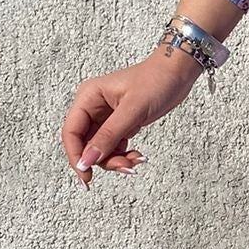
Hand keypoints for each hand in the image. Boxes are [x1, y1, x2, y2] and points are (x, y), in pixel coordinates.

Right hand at [61, 53, 198, 190]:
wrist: (177, 73)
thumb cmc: (155, 80)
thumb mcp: (132, 110)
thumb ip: (108, 136)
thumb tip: (87, 159)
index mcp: (88, 97)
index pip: (71, 132)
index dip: (76, 156)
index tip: (86, 175)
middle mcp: (93, 107)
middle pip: (85, 144)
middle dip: (102, 159)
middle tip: (123, 167)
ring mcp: (105, 117)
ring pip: (99, 149)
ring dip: (115, 159)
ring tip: (135, 161)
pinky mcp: (119, 124)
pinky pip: (113, 147)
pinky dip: (123, 155)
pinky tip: (138, 156)